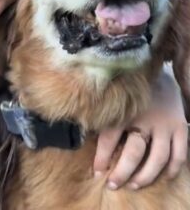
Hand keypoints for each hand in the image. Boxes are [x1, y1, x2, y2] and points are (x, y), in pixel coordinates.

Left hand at [93, 68, 187, 189]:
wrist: (158, 76)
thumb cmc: (129, 94)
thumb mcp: (114, 102)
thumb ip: (103, 118)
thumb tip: (82, 137)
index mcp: (123, 111)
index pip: (109, 138)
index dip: (101, 157)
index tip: (96, 172)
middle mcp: (144, 118)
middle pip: (134, 152)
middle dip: (122, 172)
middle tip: (113, 185)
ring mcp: (164, 124)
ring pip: (158, 158)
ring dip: (145, 176)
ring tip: (133, 185)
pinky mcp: (180, 127)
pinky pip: (179, 154)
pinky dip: (172, 169)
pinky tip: (162, 177)